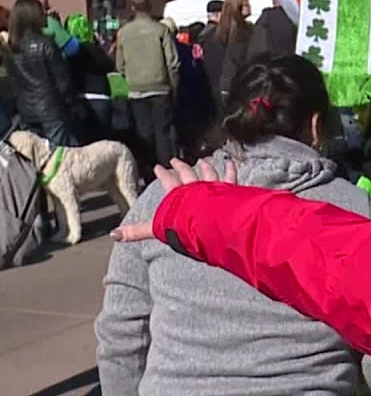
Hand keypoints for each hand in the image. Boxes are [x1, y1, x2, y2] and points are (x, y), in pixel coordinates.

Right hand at [109, 158, 236, 242]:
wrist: (211, 225)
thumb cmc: (185, 227)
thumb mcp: (157, 228)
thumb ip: (137, 231)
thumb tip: (113, 235)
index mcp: (178, 193)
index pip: (167, 181)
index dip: (162, 174)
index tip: (159, 167)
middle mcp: (194, 186)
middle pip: (187, 173)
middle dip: (181, 166)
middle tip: (176, 160)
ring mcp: (212, 187)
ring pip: (208, 173)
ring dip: (205, 166)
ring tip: (203, 160)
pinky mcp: (228, 190)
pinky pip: (230, 177)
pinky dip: (230, 169)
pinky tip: (230, 162)